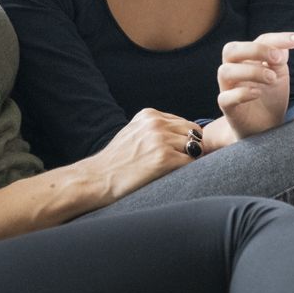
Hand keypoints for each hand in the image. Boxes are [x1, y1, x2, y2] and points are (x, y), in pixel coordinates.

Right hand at [83, 108, 202, 200]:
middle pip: (193, 132)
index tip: (177, 152)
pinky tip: (172, 175)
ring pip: (195, 146)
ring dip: (189, 159)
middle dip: (191, 146)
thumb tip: (184, 136)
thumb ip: (155, 128)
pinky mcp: (165, 158)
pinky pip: (191, 162)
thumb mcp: (134, 132)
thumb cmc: (116, 161)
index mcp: (149, 114)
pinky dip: (186, 170)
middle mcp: (156, 123)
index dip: (184, 139)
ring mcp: (161, 140)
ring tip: (173, 170)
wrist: (98, 178)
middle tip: (179, 162)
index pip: (183, 122)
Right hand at [217, 32, 293, 139]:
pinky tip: (258, 93)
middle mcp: (234, 70)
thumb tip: (285, 43)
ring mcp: (228, 89)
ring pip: (225, 71)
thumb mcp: (279, 75)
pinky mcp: (227, 108)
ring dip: (251, 71)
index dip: (278, 38)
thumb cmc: (270, 99)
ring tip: (272, 78)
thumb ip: (279, 59)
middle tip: (279, 59)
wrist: (265, 128)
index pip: (259, 40)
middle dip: (256, 49)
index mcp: (248, 59)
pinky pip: (225, 97)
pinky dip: (242, 93)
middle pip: (231, 49)